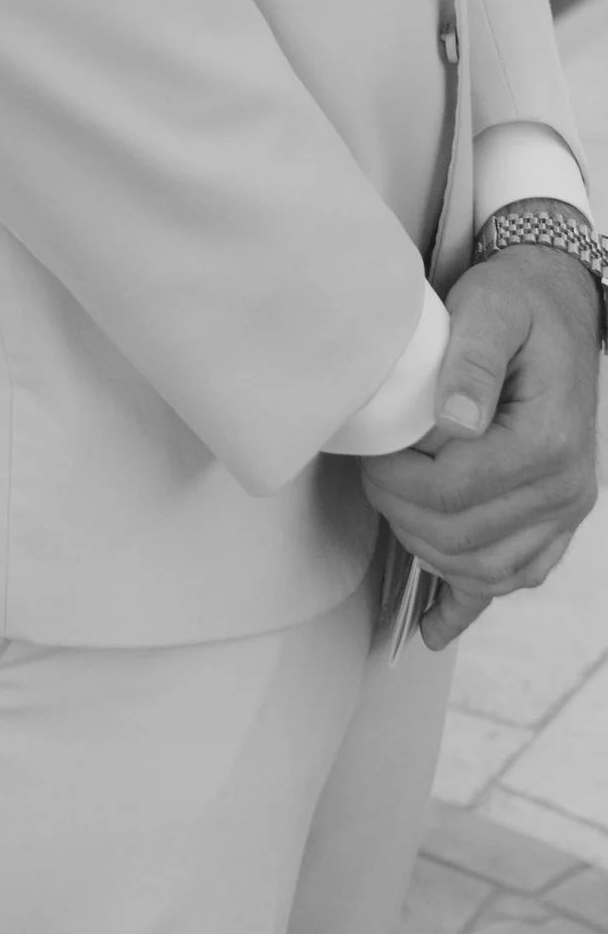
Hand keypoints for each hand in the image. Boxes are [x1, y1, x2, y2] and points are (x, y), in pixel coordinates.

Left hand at [360, 250, 601, 624]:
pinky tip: (433, 629)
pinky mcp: (556, 520)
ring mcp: (565, 512)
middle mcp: (567, 489)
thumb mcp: (490, 308)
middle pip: (464, 538)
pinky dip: (471, 603)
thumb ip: (470, 359)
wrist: (561, 306)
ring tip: (393, 507)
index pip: (455, 493)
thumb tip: (452, 420)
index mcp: (547, 442)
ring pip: (485, 570)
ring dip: (427, 552)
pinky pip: (517, 577)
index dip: (397, 482)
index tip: (366, 455)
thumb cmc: (519, 304)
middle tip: (370, 473)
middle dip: (402, 513)